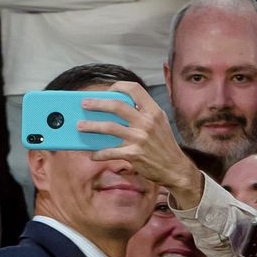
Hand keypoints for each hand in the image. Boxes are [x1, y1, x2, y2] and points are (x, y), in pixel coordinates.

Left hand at [80, 81, 205, 207]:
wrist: (176, 169)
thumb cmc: (164, 145)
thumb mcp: (159, 124)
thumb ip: (142, 114)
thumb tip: (115, 108)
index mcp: (153, 111)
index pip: (134, 89)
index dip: (118, 87)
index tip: (108, 91)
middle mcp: (147, 122)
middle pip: (116, 105)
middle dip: (97, 103)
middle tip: (84, 104)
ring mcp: (140, 138)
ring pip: (109, 127)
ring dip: (91, 126)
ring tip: (80, 126)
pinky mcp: (134, 155)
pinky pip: (110, 152)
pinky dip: (98, 153)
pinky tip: (92, 154)